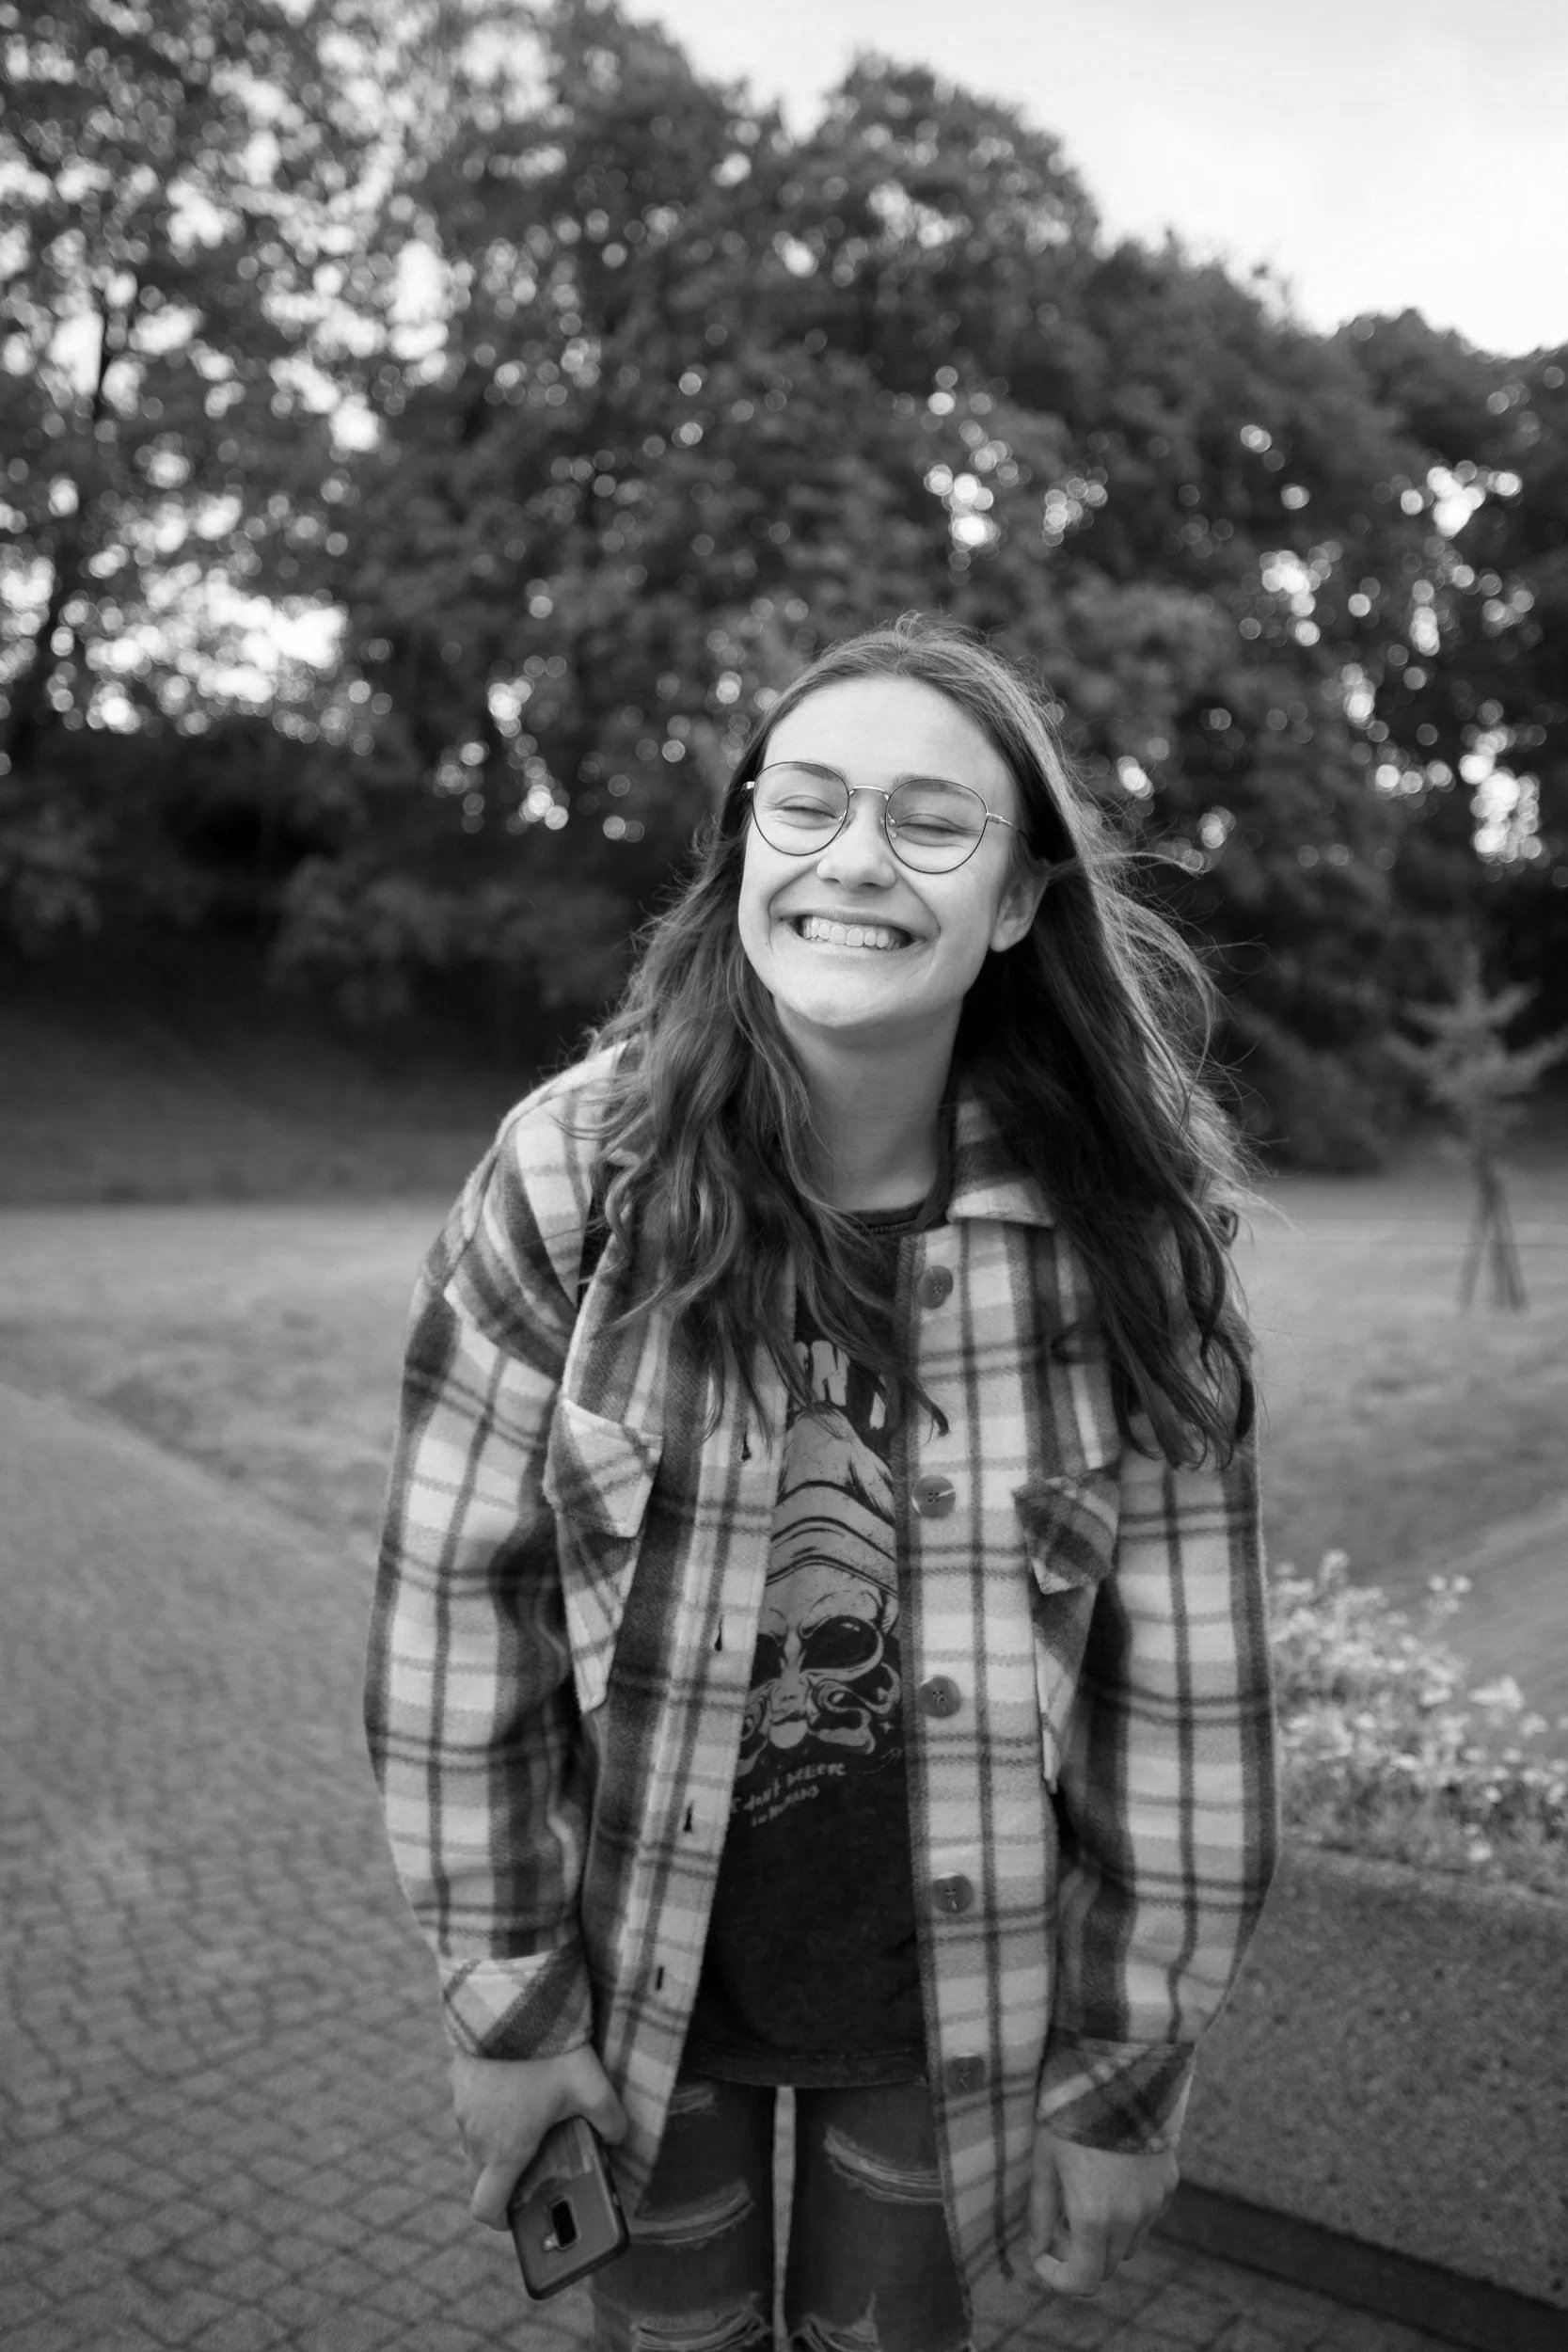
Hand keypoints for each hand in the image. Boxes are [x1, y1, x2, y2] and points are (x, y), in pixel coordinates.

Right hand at [451, 2046, 628, 2229]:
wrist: (509, 1999)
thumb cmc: (549, 2051)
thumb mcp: (592, 2087)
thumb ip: (611, 2121)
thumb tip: (618, 2138)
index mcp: (505, 2150)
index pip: (486, 2208)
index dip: (500, 2219)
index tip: (516, 2214)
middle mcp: (476, 2136)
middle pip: (478, 2178)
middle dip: (501, 2180)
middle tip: (530, 2164)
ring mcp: (461, 2107)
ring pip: (472, 2141)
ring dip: (493, 2141)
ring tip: (526, 2116)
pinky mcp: (457, 2079)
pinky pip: (468, 2107)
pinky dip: (485, 2108)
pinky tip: (513, 2083)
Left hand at [1029, 2127, 1176, 2297]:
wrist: (1118, 2075)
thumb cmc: (1071, 2117)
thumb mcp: (1045, 2163)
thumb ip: (1040, 2213)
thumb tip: (1039, 2249)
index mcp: (1095, 2217)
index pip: (1083, 2280)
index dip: (1058, 2278)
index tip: (1042, 2257)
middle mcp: (1130, 2218)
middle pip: (1106, 2266)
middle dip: (1079, 2256)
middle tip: (1058, 2225)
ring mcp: (1153, 2202)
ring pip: (1128, 2244)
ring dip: (1105, 2237)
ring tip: (1084, 2200)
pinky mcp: (1168, 2184)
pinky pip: (1147, 2217)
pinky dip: (1128, 2215)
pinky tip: (1110, 2181)